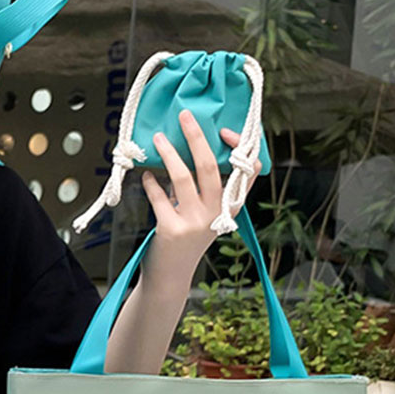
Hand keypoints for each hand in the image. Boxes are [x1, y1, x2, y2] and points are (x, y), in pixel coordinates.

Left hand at [140, 109, 261, 277]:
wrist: (171, 277)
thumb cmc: (186, 241)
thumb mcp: (203, 214)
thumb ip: (201, 189)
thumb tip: (186, 152)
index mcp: (230, 207)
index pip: (248, 172)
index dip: (240, 147)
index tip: (225, 130)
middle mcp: (217, 213)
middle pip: (210, 165)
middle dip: (196, 136)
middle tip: (184, 116)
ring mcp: (195, 223)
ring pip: (182, 177)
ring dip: (168, 154)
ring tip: (157, 138)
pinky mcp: (172, 230)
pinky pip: (159, 198)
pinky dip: (151, 183)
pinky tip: (146, 176)